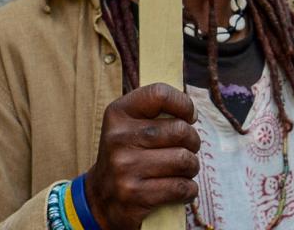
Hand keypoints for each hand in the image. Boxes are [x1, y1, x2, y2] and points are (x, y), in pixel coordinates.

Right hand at [85, 83, 200, 228]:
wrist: (99, 198)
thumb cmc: (126, 155)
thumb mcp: (128, 125)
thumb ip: (155, 112)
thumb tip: (191, 114)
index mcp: (117, 114)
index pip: (159, 94)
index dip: (183, 104)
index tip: (189, 117)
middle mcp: (118, 139)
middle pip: (180, 130)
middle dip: (193, 141)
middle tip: (188, 148)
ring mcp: (125, 168)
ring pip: (183, 160)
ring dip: (192, 167)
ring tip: (184, 169)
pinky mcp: (135, 195)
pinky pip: (181, 187)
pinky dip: (189, 189)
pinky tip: (182, 188)